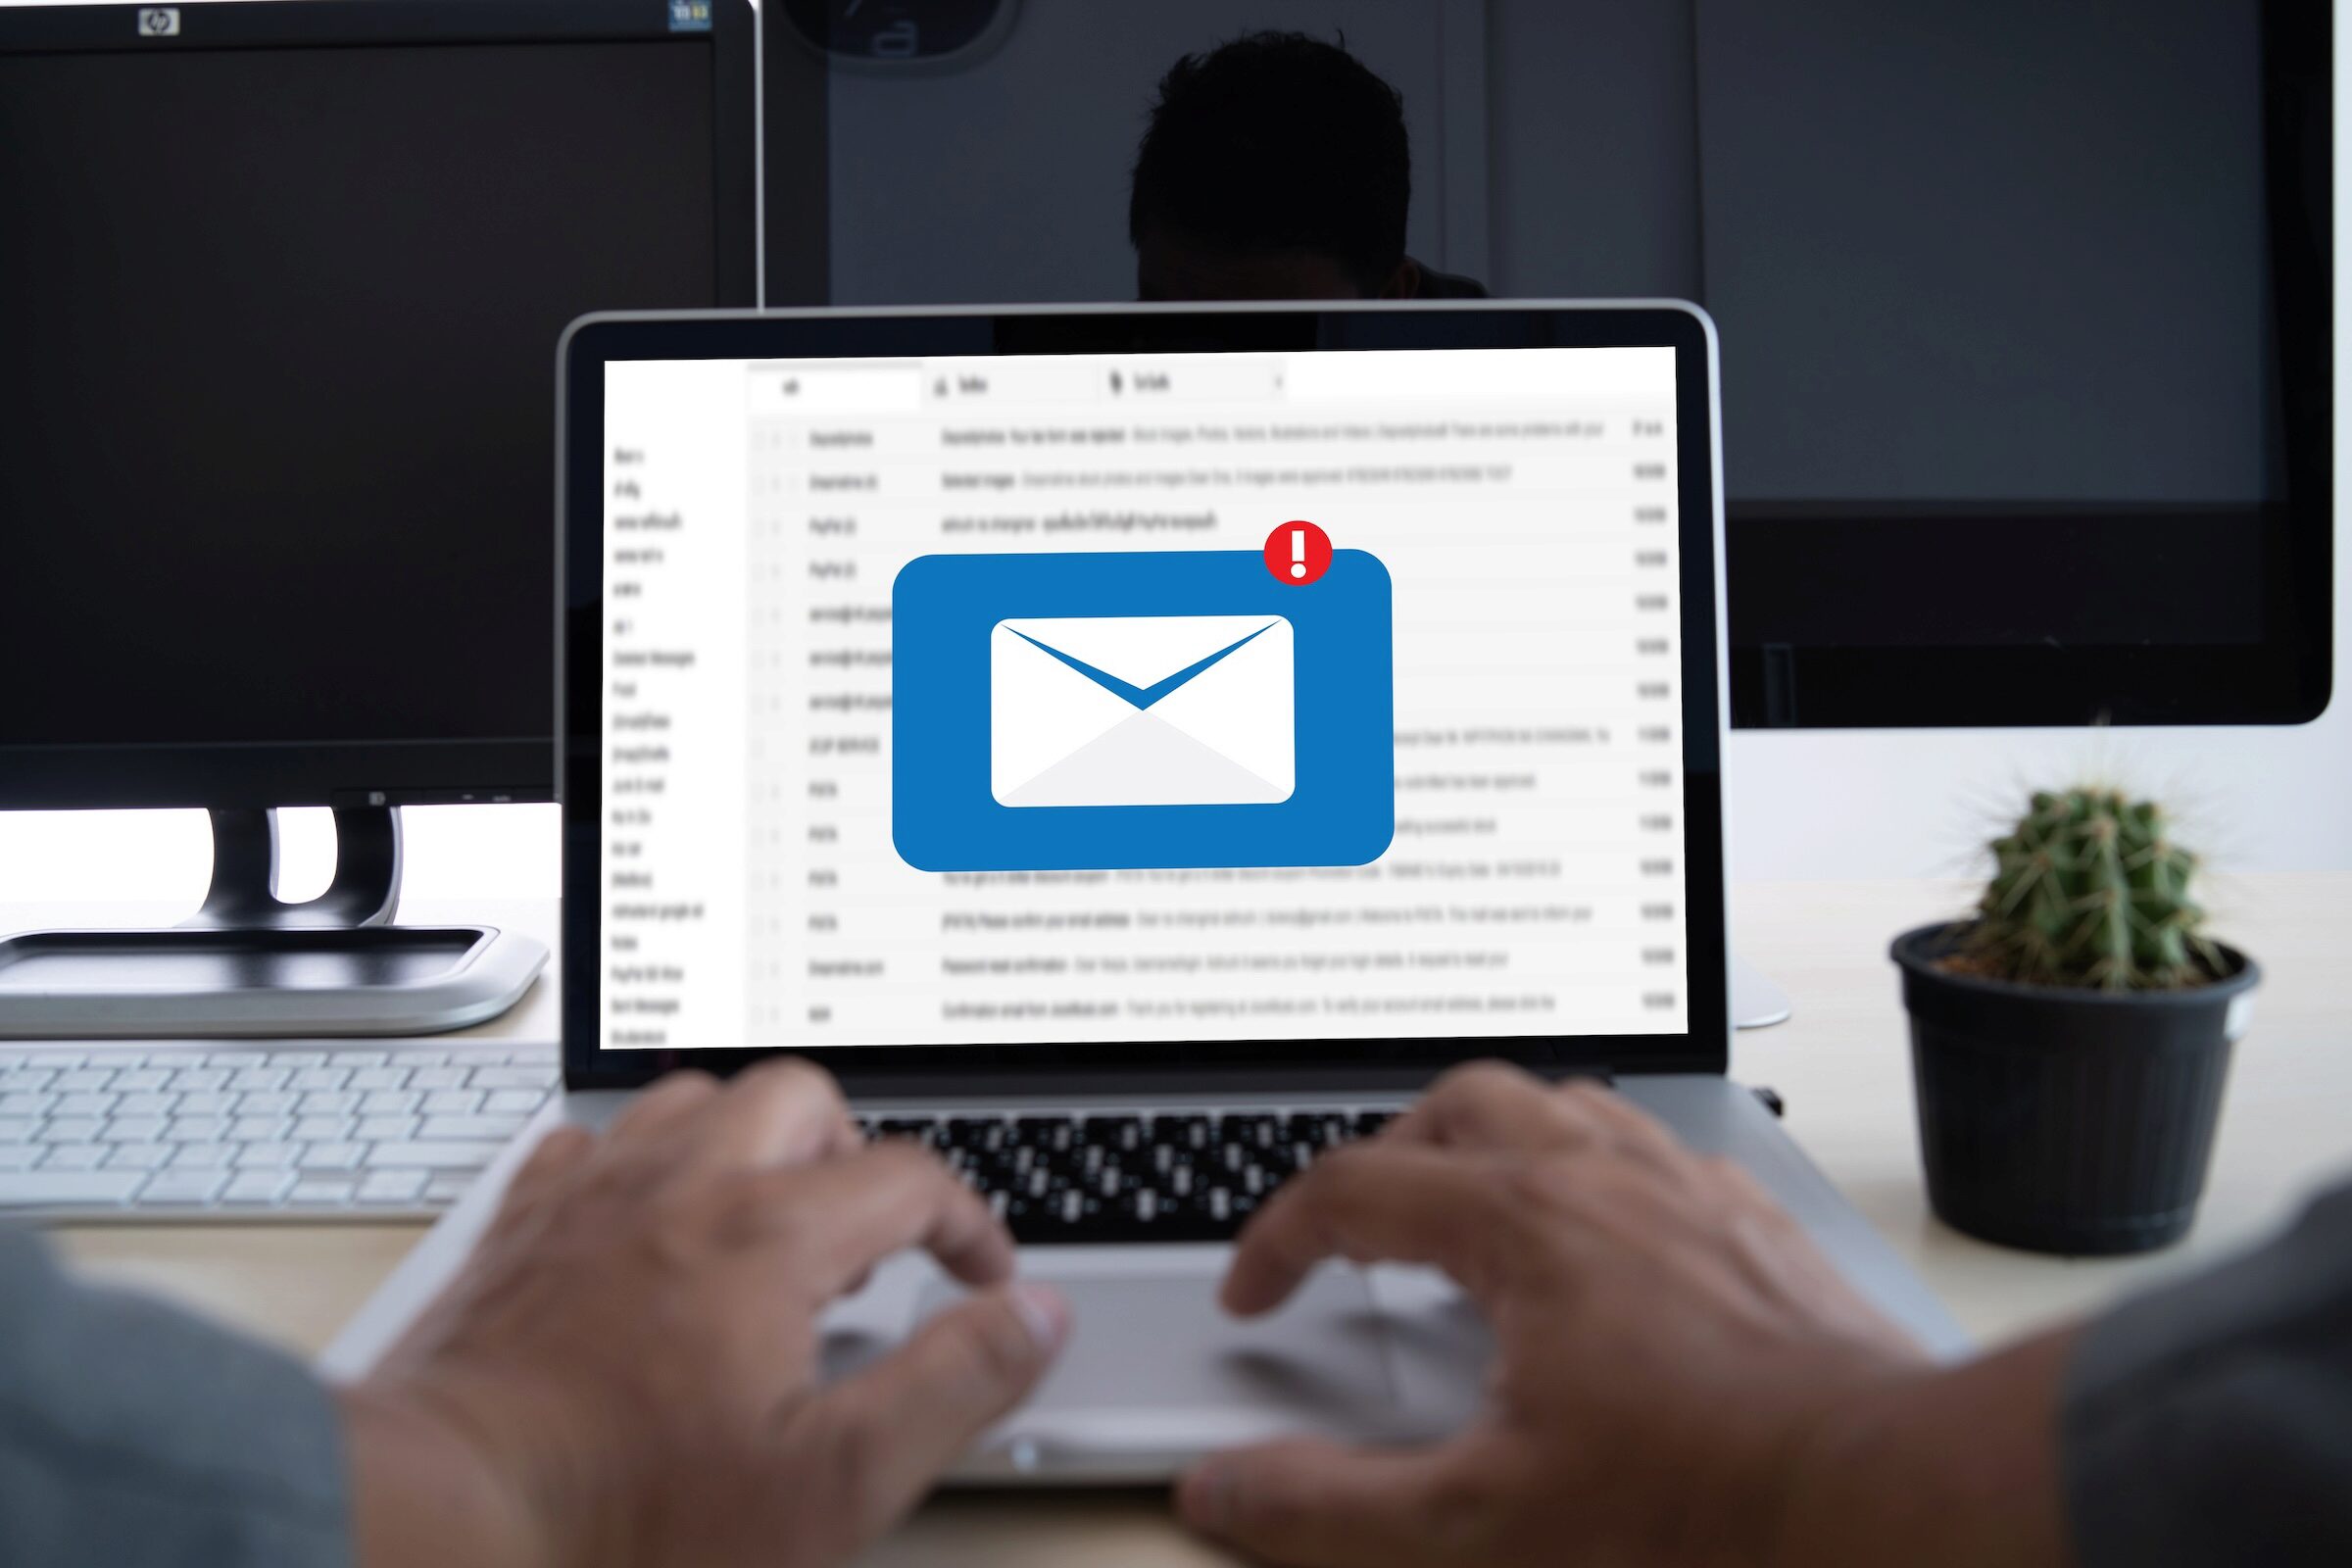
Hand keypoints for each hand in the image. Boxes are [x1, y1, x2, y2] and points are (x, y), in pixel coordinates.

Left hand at [340, 1061, 1068, 1567]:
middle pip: (799, 1097)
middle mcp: (680, 1188)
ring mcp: (592, 1198)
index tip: (981, 1276)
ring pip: (693, 1099)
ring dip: (750, 1141)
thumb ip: (950, 1385)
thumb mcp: (833, 1479)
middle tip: (865, 1241)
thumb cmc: (624, 1513)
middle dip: (853, 1153)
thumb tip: (1031, 1317)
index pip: (908, 1179)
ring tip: (768, 1223)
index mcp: (767, 1235)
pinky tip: (649, 1226)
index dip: (968, 1224)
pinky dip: (642, 1166)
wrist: (450, 1514)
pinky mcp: (521, 1228)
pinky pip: (592, 1144)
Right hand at [1176, 1063, 2070, 1567]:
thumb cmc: (1703, 1502)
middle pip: (1461, 1105)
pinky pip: (1655, 1149)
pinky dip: (1595, 1174)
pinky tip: (1605, 1246)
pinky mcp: (1754, 1224)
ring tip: (1472, 1215)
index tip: (1258, 1296)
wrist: (1879, 1495)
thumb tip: (1223, 1493)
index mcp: (1524, 1226)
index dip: (1280, 1242)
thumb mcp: (1481, 1527)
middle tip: (1361, 1233)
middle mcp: (1605, 1180)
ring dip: (1495, 1146)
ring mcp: (1688, 1190)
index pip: (1355, 1191)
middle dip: (1389, 1158)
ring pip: (1565, 1106)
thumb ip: (1331, 1509)